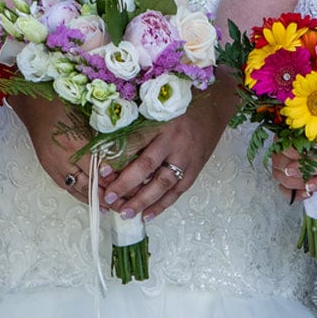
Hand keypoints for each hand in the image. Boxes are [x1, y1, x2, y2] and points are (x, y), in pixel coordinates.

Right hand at [12, 97, 141, 204]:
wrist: (34, 104)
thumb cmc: (62, 104)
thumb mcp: (88, 118)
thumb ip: (103, 141)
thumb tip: (119, 162)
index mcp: (74, 145)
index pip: (99, 171)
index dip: (116, 181)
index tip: (133, 188)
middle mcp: (62, 160)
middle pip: (89, 185)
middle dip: (108, 197)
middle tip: (126, 204)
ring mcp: (53, 166)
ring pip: (78, 190)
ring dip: (95, 200)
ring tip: (112, 208)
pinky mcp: (49, 168)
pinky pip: (67, 187)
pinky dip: (81, 195)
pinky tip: (92, 200)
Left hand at [104, 93, 228, 221]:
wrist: (216, 105)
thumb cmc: (182, 102)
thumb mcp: (157, 106)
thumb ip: (137, 122)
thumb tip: (108, 144)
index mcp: (160, 120)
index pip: (134, 142)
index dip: (116, 157)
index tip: (100, 170)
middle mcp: (173, 140)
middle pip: (146, 166)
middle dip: (126, 184)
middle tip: (109, 198)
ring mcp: (187, 156)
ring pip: (163, 183)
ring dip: (143, 201)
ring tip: (126, 213)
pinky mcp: (196, 168)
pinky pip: (178, 190)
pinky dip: (163, 204)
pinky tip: (148, 215)